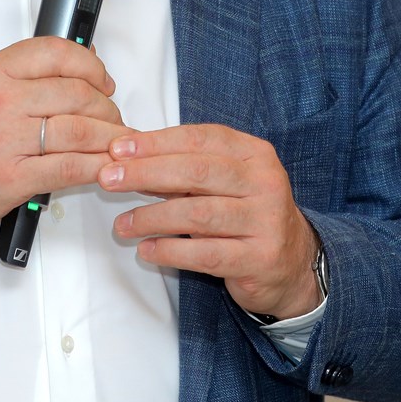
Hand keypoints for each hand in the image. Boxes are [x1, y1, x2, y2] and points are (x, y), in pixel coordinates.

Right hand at [0, 37, 129, 233]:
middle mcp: (0, 102)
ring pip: (79, 131)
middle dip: (106, 107)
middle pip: (76, 94)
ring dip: (109, 137)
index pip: (56, 53)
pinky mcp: (12, 179)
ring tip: (117, 142)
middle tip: (114, 118)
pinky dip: (96, 167)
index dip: (91, 66)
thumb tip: (87, 59)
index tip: (104, 81)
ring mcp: (5, 141)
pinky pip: (69, 168)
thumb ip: (29, 73)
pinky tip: (107, 167)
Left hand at [100, 124, 322, 319]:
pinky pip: (206, 254)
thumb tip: (128, 159)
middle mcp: (265, 182)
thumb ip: (184, 169)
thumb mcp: (222, 183)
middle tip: (108, 179)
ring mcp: (266, 221)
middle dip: (147, 173)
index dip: (157, 142)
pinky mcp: (260, 259)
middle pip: (198, 171)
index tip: (118, 148)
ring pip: (199, 214)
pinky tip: (147, 250)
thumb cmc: (245, 214)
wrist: (291, 263)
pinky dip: (171, 251)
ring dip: (152, 217)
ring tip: (122, 225)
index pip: (201, 138)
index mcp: (255, 153)